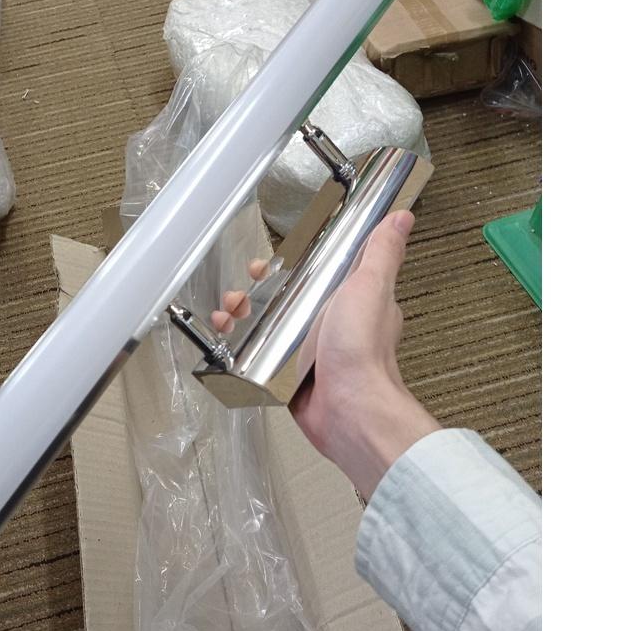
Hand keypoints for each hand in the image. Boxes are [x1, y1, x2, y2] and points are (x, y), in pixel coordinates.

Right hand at [214, 210, 438, 499]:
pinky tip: (230, 342)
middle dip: (258, 292)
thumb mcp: (370, 287)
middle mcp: (331, 328)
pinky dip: (241, 350)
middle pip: (286, 299)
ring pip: (270, 328)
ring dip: (244, 318)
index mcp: (352, 302)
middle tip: (243, 292)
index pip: (318, 273)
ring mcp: (310, 353)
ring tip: (229, 314)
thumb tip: (401, 220)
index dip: (290, 265)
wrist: (349, 410)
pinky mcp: (291, 377)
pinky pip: (261, 358)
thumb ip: (381, 253)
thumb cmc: (363, 354)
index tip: (270, 262)